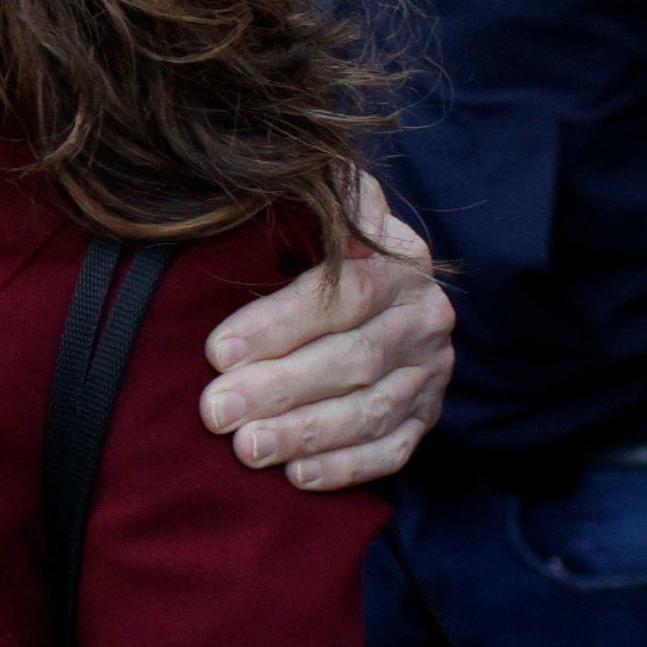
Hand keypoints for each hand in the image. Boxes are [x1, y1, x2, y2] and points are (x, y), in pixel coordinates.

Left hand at [204, 178, 453, 492]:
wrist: (387, 290)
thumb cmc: (329, 247)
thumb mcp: (331, 207)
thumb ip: (327, 193)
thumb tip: (314, 168)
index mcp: (400, 262)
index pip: (342, 294)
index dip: (279, 324)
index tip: (217, 350)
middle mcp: (424, 319)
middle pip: (353, 359)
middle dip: (279, 388)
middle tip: (216, 411)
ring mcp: (430, 374)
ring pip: (370, 411)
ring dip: (306, 435)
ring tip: (247, 449)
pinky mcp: (426, 418)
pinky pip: (392, 451)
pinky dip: (345, 468)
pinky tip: (297, 478)